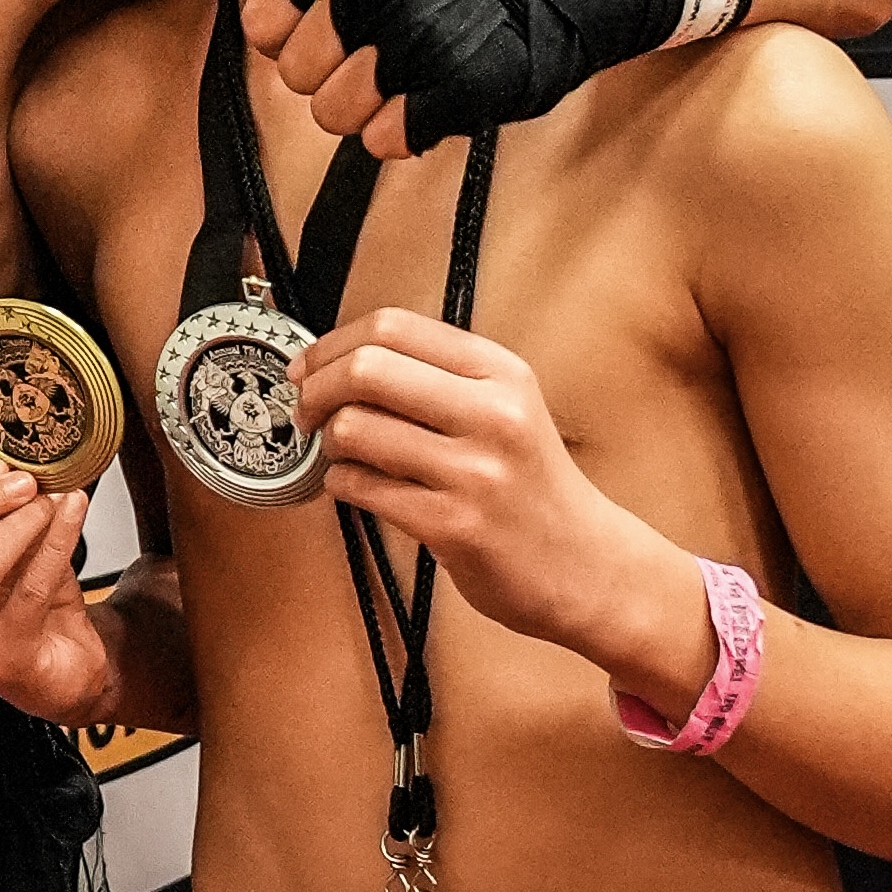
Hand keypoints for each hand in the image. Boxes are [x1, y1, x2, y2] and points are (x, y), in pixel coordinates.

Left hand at [267, 0, 712, 155]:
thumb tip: (270, 35)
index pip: (265, 21)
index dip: (293, 38)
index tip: (332, 30)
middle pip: (297, 74)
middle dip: (332, 77)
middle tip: (378, 57)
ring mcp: (421, 27)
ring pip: (335, 115)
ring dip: (370, 108)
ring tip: (412, 74)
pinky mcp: (465, 81)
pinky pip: (389, 138)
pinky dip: (406, 131)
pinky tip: (437, 95)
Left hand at [294, 307, 706, 695]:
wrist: (586, 564)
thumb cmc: (533, 487)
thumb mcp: (508, 408)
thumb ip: (440, 378)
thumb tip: (342, 359)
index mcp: (502, 373)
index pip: (394, 327)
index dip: (333, 343)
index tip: (308, 364)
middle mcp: (493, 414)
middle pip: (367, 369)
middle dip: (316, 387)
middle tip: (305, 408)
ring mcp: (475, 472)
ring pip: (355, 430)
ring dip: (329, 443)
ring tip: (343, 455)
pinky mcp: (455, 525)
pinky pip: (363, 489)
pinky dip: (343, 485)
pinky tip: (360, 487)